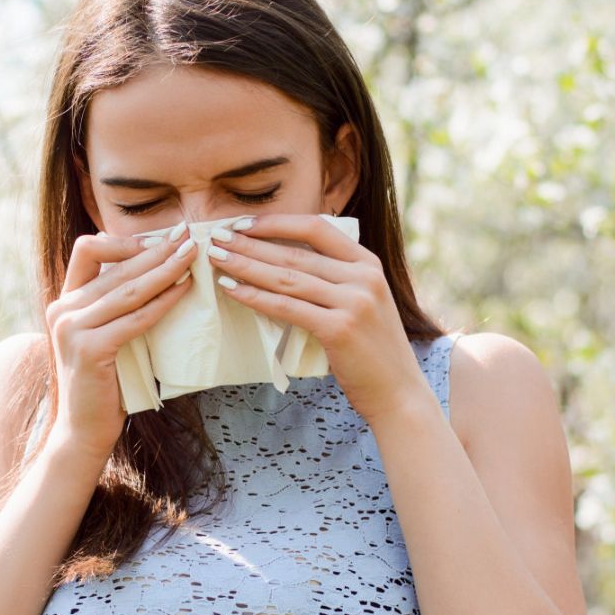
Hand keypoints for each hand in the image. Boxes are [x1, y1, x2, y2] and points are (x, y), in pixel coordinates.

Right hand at [43, 225, 197, 460]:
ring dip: (165, 269)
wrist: (84, 427)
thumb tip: (156, 269)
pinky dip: (163, 302)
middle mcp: (63, 309)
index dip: (125, 240)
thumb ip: (116, 305)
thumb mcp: (105, 335)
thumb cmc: (104, 382)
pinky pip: (135, 318)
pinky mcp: (88, 349)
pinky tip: (183, 291)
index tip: (160, 240)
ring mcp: (72, 328)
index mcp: (65, 300)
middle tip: (188, 239)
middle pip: (115, 265)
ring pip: (128, 288)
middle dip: (157, 250)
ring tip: (191, 258)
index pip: (88, 249)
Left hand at [204, 213, 431, 423]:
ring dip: (245, 265)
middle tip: (216, 237)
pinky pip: (287, 307)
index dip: (276, 223)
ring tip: (216, 259)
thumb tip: (284, 262)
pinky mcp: (339, 329)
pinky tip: (231, 290)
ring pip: (287, 277)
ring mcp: (353, 302)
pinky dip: (255, 296)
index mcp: (367, 263)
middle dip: (250, 243)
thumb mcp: (363, 302)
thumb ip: (335, 280)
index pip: (316, 228)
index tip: (243, 223)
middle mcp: (363, 277)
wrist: (398, 392)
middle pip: (294, 253)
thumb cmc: (372, 350)